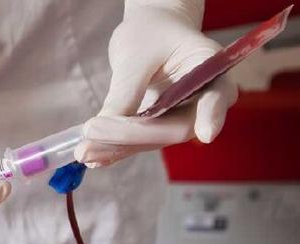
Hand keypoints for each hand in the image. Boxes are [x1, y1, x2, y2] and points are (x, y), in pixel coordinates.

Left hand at [75, 1, 237, 167]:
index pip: (216, 97)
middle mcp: (204, 100)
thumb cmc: (150, 32)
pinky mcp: (161, 128)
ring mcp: (184, 118)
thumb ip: (126, 90)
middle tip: (93, 133)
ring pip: (154, 140)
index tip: (205, 133)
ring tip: (84, 151)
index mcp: (212, 69)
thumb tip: (104, 127)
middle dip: (134, 135)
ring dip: (118, 147)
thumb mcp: (136, 54)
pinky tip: (92, 156)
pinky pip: (140, 142)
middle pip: (177, 128)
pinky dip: (115, 149)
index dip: (211, 115)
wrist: (151, 34)